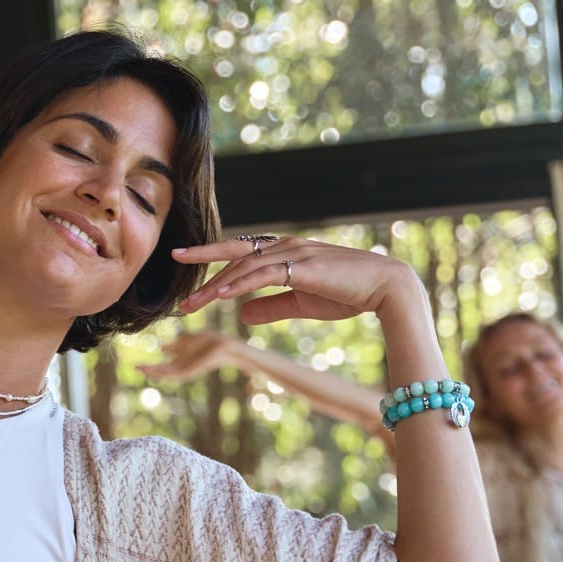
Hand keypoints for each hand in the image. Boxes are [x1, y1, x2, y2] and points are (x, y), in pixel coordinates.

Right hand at [139, 330, 234, 380]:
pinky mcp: (189, 371)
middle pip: (161, 370)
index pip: (162, 363)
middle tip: (134, 367)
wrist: (223, 345)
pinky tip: (154, 369)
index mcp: (180, 359)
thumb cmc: (208, 340)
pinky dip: (163, 372)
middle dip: (148, 370)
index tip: (136, 363)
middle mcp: (181, 366)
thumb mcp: (187, 340)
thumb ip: (175, 344)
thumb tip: (161, 347)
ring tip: (140, 368)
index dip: (150, 364)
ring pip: (165, 373)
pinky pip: (173, 374)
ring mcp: (184, 369)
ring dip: (153, 371)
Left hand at [171, 236, 426, 325]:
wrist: (384, 288)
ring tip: (193, 305)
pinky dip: (240, 285)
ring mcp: (293, 253)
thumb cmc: (346, 294)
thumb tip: (241, 315)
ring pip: (243, 268)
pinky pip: (263, 275)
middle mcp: (283, 246)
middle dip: (202, 271)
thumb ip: (270, 307)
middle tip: (178, 296)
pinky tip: (221, 297)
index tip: (183, 269)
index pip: (238, 254)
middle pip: (232, 255)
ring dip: (216, 288)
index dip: (210, 260)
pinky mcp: (303, 266)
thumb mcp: (300, 304)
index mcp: (282, 251)